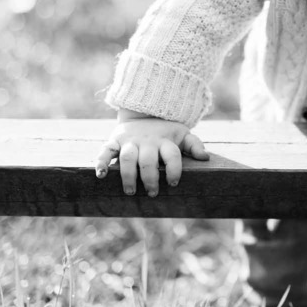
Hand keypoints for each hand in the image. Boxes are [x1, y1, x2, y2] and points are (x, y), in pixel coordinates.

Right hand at [94, 112, 208, 196]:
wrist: (143, 112)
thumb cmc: (166, 131)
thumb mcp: (182, 134)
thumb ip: (194, 145)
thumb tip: (205, 158)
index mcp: (165, 141)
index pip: (172, 155)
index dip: (174, 169)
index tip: (174, 183)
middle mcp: (147, 142)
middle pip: (148, 160)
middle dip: (150, 178)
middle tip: (152, 193)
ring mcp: (130, 141)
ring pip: (128, 157)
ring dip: (128, 175)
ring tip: (130, 191)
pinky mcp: (115, 140)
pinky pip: (106, 150)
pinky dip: (101, 161)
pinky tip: (101, 174)